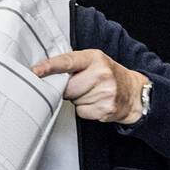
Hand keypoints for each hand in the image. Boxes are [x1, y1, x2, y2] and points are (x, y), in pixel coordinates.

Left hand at [31, 49, 146, 122]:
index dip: (49, 67)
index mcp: (95, 58)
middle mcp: (101, 74)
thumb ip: (74, 63)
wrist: (133, 92)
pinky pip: (81, 111)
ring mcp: (104, 92)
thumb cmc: (110, 75)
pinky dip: (85, 109)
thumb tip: (47, 71)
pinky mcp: (105, 109)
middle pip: (67, 87)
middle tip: (81, 84)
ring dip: (78, 99)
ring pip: (74, 101)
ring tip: (92, 93)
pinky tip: (96, 102)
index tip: (35, 71)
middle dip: (69, 88)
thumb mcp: (95, 61)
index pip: (67, 61)